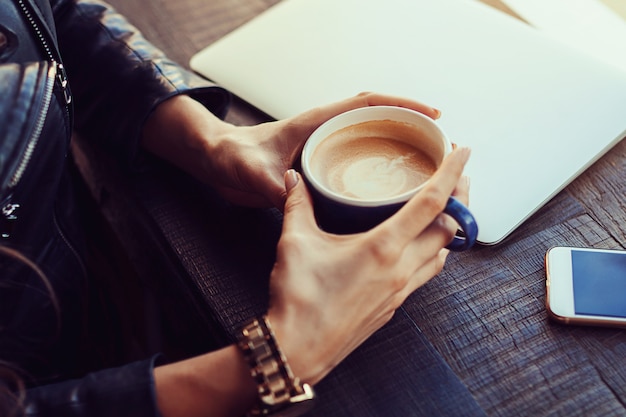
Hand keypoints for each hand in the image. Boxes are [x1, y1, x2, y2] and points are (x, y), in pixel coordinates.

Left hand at [142, 93, 440, 207]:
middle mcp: (325, 132)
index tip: (431, 115)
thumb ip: (270, 184)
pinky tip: (392, 195)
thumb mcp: (250, 171)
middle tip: (442, 148)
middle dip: (411, 128)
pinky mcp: (321, 166)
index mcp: (316, 123)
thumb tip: (296, 198)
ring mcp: (325, 149)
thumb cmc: (232, 158)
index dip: (401, 105)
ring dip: (399, 150)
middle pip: (379, 120)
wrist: (217, 163)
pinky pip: (359, 164)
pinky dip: (379, 172)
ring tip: (428, 170)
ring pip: (371, 141)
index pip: (367, 103)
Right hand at [267, 147, 469, 384]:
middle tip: (458, 176)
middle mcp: (401, 269)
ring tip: (444, 210)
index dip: (452, 173)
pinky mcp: (393, 306)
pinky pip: (427, 274)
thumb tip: (294, 179)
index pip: (431, 202)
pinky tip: (419, 248)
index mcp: (383, 247)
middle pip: (450, 228)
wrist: (298, 350)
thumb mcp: (295, 243)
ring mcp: (401, 290)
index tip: (463, 151)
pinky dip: (434, 253)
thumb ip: (297, 205)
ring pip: (444, 254)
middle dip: (460, 199)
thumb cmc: (299, 299)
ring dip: (450, 229)